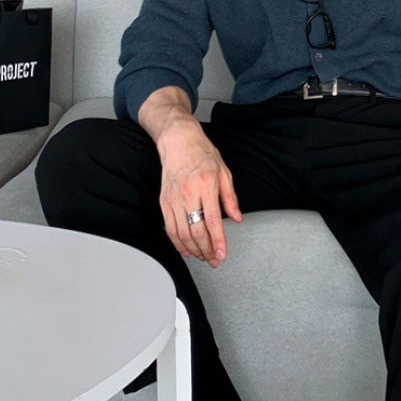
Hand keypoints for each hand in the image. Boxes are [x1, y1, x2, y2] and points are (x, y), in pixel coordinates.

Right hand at [156, 110, 242, 266]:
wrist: (178, 141)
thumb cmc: (201, 153)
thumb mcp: (224, 171)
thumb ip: (230, 197)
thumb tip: (237, 217)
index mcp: (206, 185)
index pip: (212, 220)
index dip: (217, 241)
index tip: (222, 254)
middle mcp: (188, 193)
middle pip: (195, 231)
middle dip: (206, 250)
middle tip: (214, 259)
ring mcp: (173, 198)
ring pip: (181, 233)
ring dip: (192, 249)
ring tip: (202, 257)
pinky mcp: (164, 201)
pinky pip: (169, 228)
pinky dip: (177, 242)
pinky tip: (185, 248)